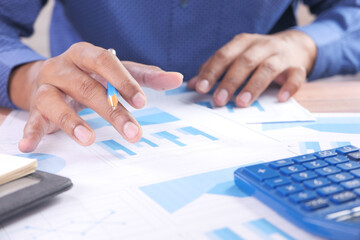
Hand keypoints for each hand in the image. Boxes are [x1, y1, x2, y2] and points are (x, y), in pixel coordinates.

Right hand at [9, 42, 182, 152]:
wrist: (50, 76)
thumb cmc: (89, 74)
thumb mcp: (116, 72)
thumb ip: (144, 76)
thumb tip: (176, 78)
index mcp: (84, 54)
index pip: (104, 61)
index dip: (122, 80)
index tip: (141, 101)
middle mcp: (63, 67)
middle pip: (86, 87)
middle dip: (111, 111)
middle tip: (132, 133)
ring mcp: (46, 87)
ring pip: (55, 102)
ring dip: (72, 122)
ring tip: (88, 139)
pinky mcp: (35, 107)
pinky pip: (32, 120)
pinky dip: (32, 132)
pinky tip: (30, 146)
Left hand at [187, 30, 316, 106]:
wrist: (293, 45)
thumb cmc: (257, 56)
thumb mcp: (235, 57)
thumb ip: (215, 69)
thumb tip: (192, 85)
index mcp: (243, 42)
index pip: (223, 55)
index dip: (211, 72)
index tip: (200, 89)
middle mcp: (261, 46)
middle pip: (244, 62)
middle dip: (229, 81)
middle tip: (218, 100)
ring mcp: (280, 56)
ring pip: (267, 68)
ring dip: (253, 86)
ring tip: (241, 103)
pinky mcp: (297, 66)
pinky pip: (296, 76)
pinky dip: (289, 87)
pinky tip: (280, 98)